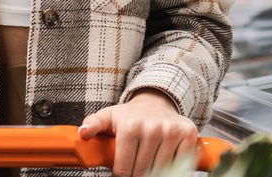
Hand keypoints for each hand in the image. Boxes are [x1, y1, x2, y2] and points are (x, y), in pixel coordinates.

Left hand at [80, 90, 196, 176]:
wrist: (156, 101)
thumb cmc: (130, 115)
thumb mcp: (108, 116)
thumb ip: (93, 124)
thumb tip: (82, 133)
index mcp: (130, 126)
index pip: (123, 169)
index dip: (121, 174)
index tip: (122, 170)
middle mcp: (152, 128)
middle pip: (141, 172)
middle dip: (136, 173)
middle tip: (134, 167)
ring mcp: (172, 132)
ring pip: (161, 170)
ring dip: (154, 171)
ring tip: (147, 161)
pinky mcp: (188, 134)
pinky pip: (181, 164)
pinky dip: (173, 167)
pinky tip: (164, 159)